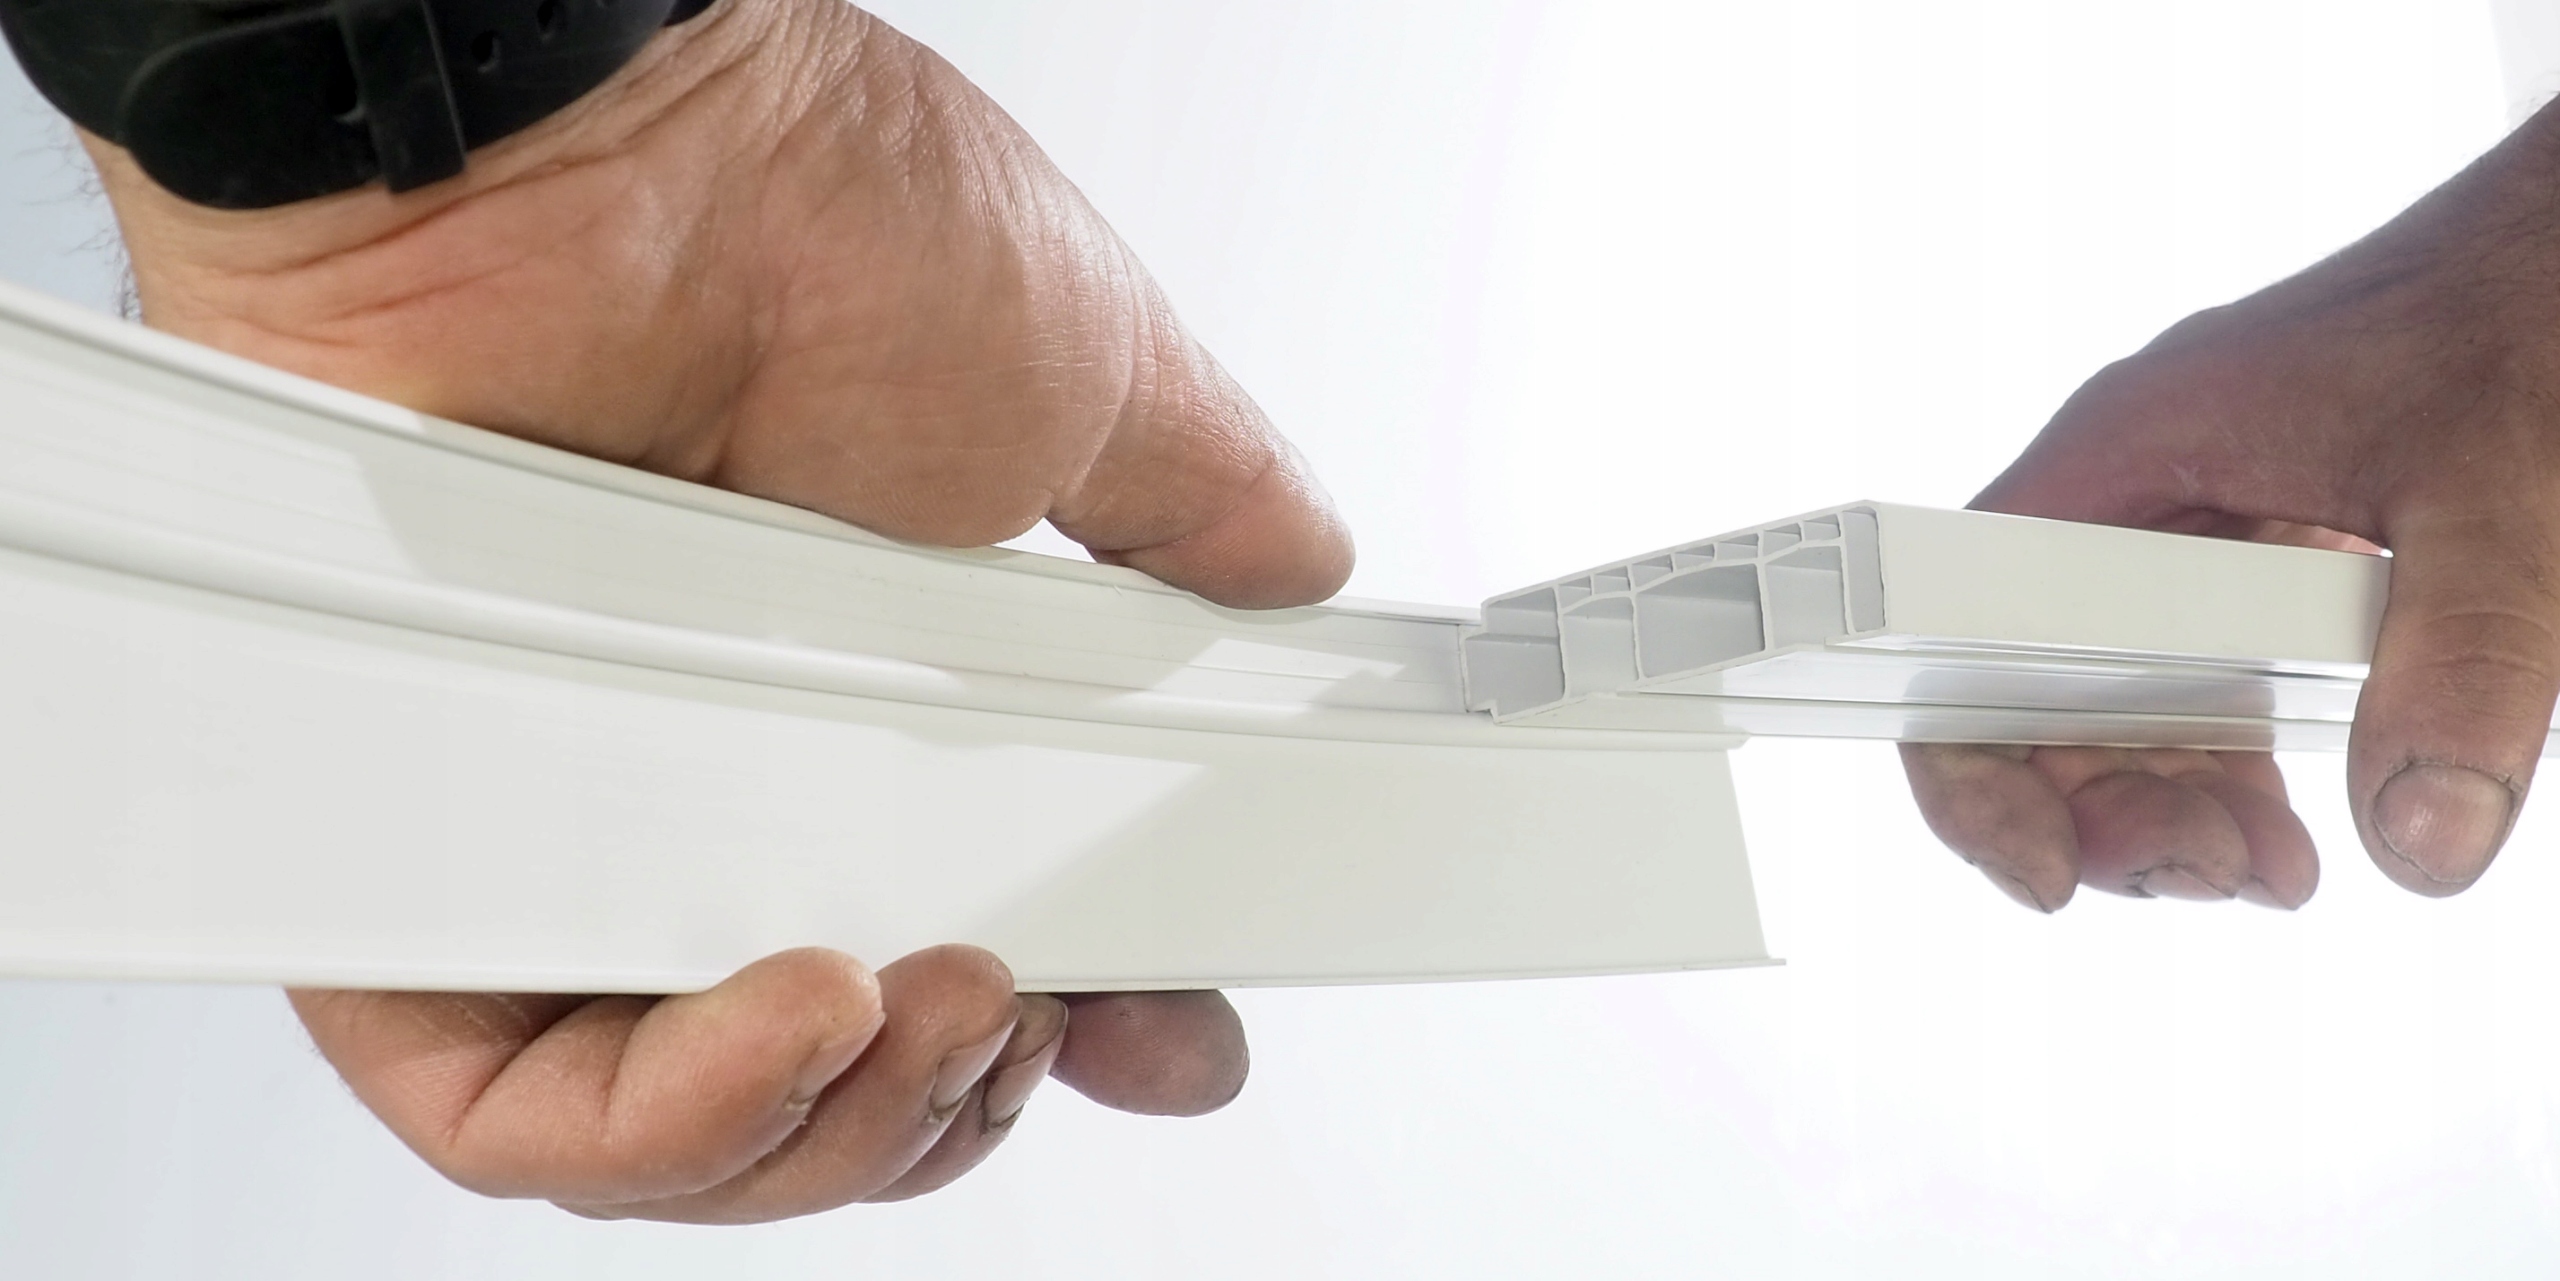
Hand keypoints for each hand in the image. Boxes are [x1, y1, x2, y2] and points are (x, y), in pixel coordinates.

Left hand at [81, 0, 1345, 1218]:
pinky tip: (796, 1017)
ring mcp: (564, 844)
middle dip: (958, 1108)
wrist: (603, 147)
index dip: (1071, 1032)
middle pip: (828, 1095)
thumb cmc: (801, 223)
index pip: (966, 958)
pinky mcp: (421, 879)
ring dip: (841, 1130)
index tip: (1159, 1035)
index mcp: (870, 715)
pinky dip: (669, 1125)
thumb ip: (1197, 515)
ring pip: (682, 1142)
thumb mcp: (1088, 385)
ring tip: (931, 1005)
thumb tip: (1295, 572)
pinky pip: (510, 1108)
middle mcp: (707, 793)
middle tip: (1035, 1006)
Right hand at [1904, 99, 2559, 911]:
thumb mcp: (2502, 492)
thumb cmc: (2530, 307)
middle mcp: (2139, 500)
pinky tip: (2289, 831)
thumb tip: (2422, 838)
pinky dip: (2229, 776)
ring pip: (2111, 708)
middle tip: (2206, 870)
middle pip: (2026, 691)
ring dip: (2165, 808)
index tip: (2048, 865)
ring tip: (2262, 870)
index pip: (1957, 627)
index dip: (1973, 763)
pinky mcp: (2269, 566)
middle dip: (2098, 807)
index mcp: (2126, 455)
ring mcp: (2199, 535)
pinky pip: (2200, 692)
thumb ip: (2464, 661)